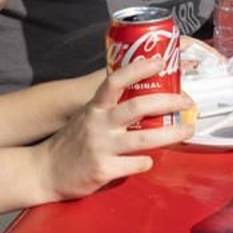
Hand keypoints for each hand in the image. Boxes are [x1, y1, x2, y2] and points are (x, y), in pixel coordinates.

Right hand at [38, 56, 193, 200]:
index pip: (115, 81)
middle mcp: (98, 124)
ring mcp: (101, 147)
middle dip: (168, 101)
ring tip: (188, 130)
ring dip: (171, 134)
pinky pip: (136, 164)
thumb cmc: (72, 142)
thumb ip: (111, 107)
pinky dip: (147, 162)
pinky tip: (149, 160)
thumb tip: (145, 96)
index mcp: (95, 108)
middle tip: (187, 101)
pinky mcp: (103, 170)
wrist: (44, 172)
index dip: (138, 69)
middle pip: (137, 107)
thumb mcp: (88, 116)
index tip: (160, 61)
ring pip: (144, 138)